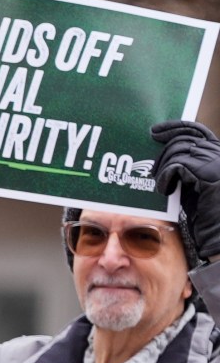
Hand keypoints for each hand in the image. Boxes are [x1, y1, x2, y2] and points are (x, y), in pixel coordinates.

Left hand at [152, 119, 219, 264]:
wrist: (218, 235)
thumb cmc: (206, 214)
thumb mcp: (193, 185)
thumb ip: (185, 168)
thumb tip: (164, 155)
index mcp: (217, 156)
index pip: (197, 132)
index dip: (176, 127)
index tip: (156, 130)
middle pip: (186, 138)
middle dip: (164, 144)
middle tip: (149, 154)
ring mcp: (217, 165)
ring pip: (179, 151)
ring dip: (163, 165)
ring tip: (159, 182)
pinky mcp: (210, 176)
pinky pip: (178, 165)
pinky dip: (166, 176)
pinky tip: (164, 189)